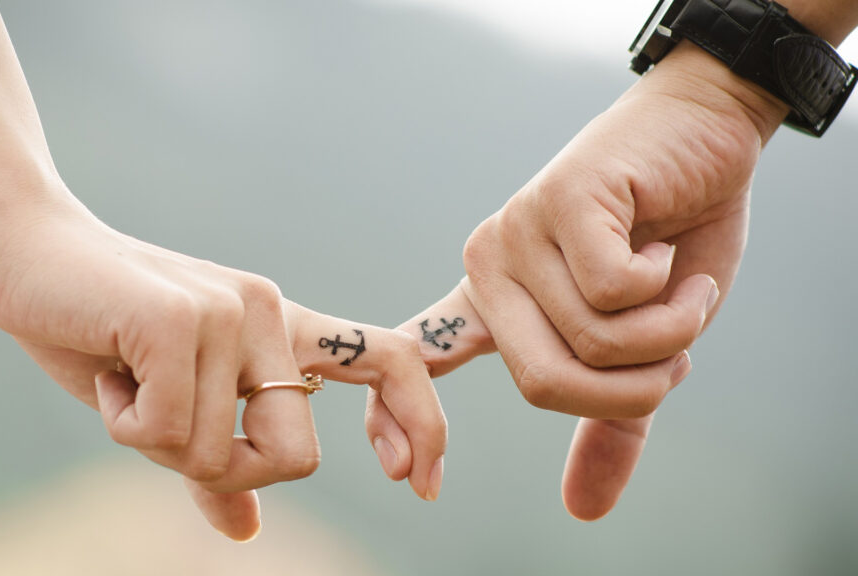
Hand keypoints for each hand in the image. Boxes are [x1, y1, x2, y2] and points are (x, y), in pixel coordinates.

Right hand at [0, 200, 446, 540]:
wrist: (25, 254)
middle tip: (165, 430)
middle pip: (297, 457)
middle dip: (228, 473)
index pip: (392, 361)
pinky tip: (105, 373)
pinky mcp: (183, 319)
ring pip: (223, 453)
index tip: (417, 485)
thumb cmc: (98, 333)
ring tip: (123, 382)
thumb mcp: (165, 409)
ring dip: (158, 445)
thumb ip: (213, 465)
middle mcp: (269, 313)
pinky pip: (171, 431)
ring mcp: (230, 312)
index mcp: (280, 330)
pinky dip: (125, 425)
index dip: (422, 424)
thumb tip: (249, 530)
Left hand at [370, 43, 790, 519]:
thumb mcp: (644, 344)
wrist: (703, 134)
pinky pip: (610, 291)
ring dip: (667, 331)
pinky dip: (667, 289)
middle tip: (677, 348)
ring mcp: (517, 232)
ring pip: (589, 340)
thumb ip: (610, 419)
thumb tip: (582, 511)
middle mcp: (488, 268)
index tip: (403, 476)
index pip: (422, 361)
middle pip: (543, 382)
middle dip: (633, 385)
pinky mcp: (557, 201)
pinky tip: (664, 245)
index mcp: (494, 304)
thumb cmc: (672, 236)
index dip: (396, 418)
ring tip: (680, 285)